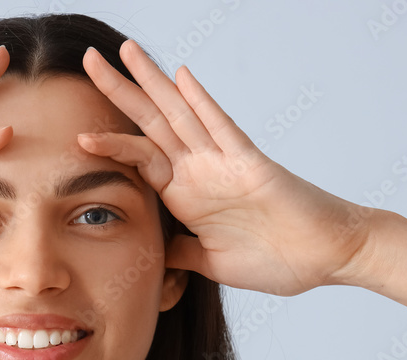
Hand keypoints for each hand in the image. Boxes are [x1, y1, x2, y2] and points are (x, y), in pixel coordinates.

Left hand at [79, 40, 372, 296]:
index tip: (79, 133)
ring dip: (153, 83)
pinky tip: (182, 78)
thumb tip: (156, 254)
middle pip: (151, 123)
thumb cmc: (277, 258)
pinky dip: (202, 104)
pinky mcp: (251, 166)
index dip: (110, 142)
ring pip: (180, 115)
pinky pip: (222, 129)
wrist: (328, 257)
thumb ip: (182, 252)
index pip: (140, 158)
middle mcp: (201, 171)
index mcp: (187, 194)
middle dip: (120, 92)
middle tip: (89, 60)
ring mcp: (224, 164)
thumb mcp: (212, 261)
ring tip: (126, 51)